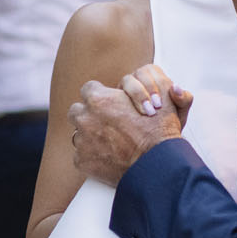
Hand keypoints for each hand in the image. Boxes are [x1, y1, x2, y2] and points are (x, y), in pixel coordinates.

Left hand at [68, 72, 186, 186]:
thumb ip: (152, 82)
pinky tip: (109, 158)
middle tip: (105, 123)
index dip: (100, 97)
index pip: (88, 89)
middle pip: (77, 111)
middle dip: (88, 115)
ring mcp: (81, 140)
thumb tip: (153, 72)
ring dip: (90, 136)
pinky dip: (93, 157)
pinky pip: (82, 155)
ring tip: (109, 142)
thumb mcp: (160, 97)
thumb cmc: (159, 131)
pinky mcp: (81, 161)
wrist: (157, 164)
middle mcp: (85, 118)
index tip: (108, 105)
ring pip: (78, 134)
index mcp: (98, 99)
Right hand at [116, 64, 194, 131]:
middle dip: (144, 92)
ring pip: (126, 81)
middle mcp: (139, 79)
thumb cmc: (169, 124)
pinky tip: (128, 115)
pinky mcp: (116, 99)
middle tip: (151, 111)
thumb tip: (176, 87)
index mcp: (155, 77)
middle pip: (138, 74)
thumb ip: (183, 100)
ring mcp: (126, 87)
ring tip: (144, 113)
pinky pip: (114, 94)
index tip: (159, 105)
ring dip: (135, 95)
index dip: (155, 85)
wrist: (157, 142)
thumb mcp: (179, 113)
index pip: (152, 71)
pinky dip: (120, 100)